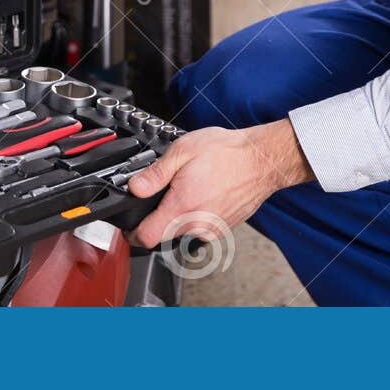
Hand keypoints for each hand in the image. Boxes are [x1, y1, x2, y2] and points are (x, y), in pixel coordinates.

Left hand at [127, 121, 314, 247]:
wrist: (261, 160)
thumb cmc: (227, 153)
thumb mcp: (182, 151)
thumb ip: (155, 173)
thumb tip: (133, 187)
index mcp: (182, 206)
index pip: (146, 237)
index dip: (132, 233)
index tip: (129, 226)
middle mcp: (197, 224)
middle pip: (163, 234)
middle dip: (156, 217)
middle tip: (163, 193)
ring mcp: (212, 229)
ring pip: (181, 231)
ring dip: (178, 216)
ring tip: (187, 189)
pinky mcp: (223, 229)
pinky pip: (199, 228)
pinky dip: (195, 215)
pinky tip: (203, 194)